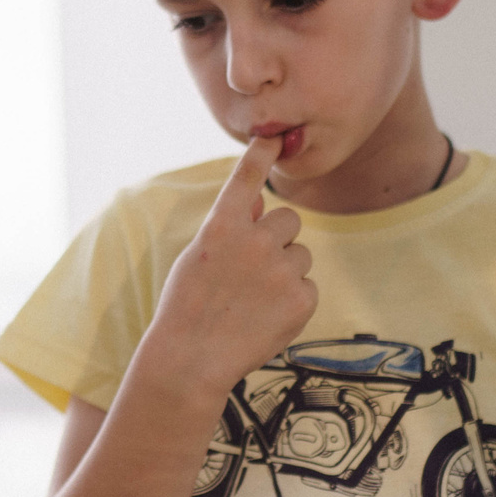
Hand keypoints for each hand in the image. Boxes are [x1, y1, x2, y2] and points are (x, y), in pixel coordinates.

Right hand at [149, 137, 316, 397]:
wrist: (192, 359)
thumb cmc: (187, 308)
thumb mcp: (198, 257)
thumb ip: (230, 227)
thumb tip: (261, 201)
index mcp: (222, 226)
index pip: (247, 177)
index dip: (262, 153)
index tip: (275, 137)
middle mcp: (254, 240)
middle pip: (289, 219)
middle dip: (277, 239)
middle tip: (253, 272)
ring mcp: (280, 269)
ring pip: (300, 254)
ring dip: (285, 271)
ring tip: (255, 301)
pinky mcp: (301, 298)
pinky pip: (307, 287)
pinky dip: (292, 302)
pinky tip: (265, 319)